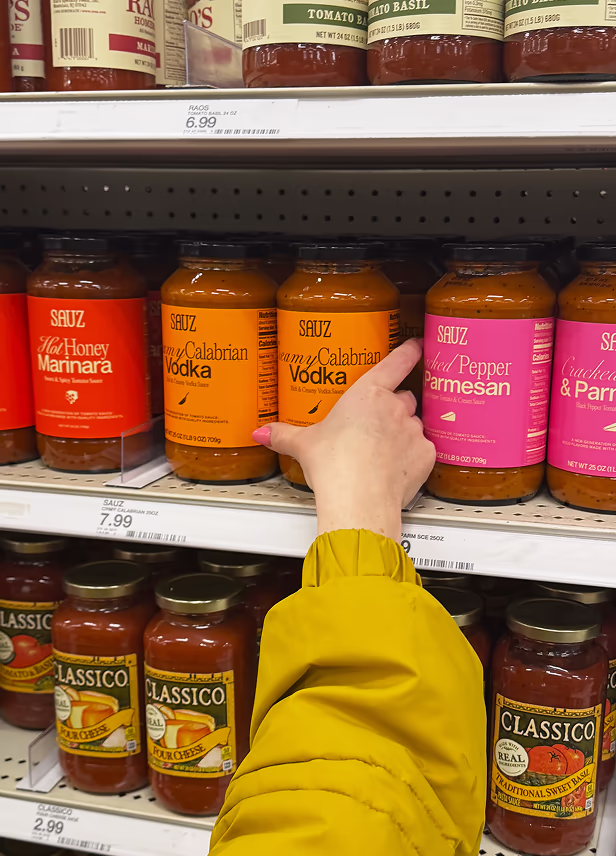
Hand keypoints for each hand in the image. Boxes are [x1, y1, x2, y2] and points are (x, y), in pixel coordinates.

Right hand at [253, 339, 435, 541]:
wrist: (359, 500)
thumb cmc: (335, 466)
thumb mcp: (303, 445)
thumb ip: (283, 435)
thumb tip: (263, 432)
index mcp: (368, 393)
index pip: (397, 361)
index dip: (410, 350)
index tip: (417, 344)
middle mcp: (395, 407)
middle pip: (404, 397)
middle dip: (394, 407)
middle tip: (375, 424)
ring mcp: (413, 430)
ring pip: (413, 424)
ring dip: (402, 433)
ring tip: (382, 452)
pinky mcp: (425, 454)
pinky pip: (422, 450)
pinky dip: (412, 457)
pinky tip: (395, 469)